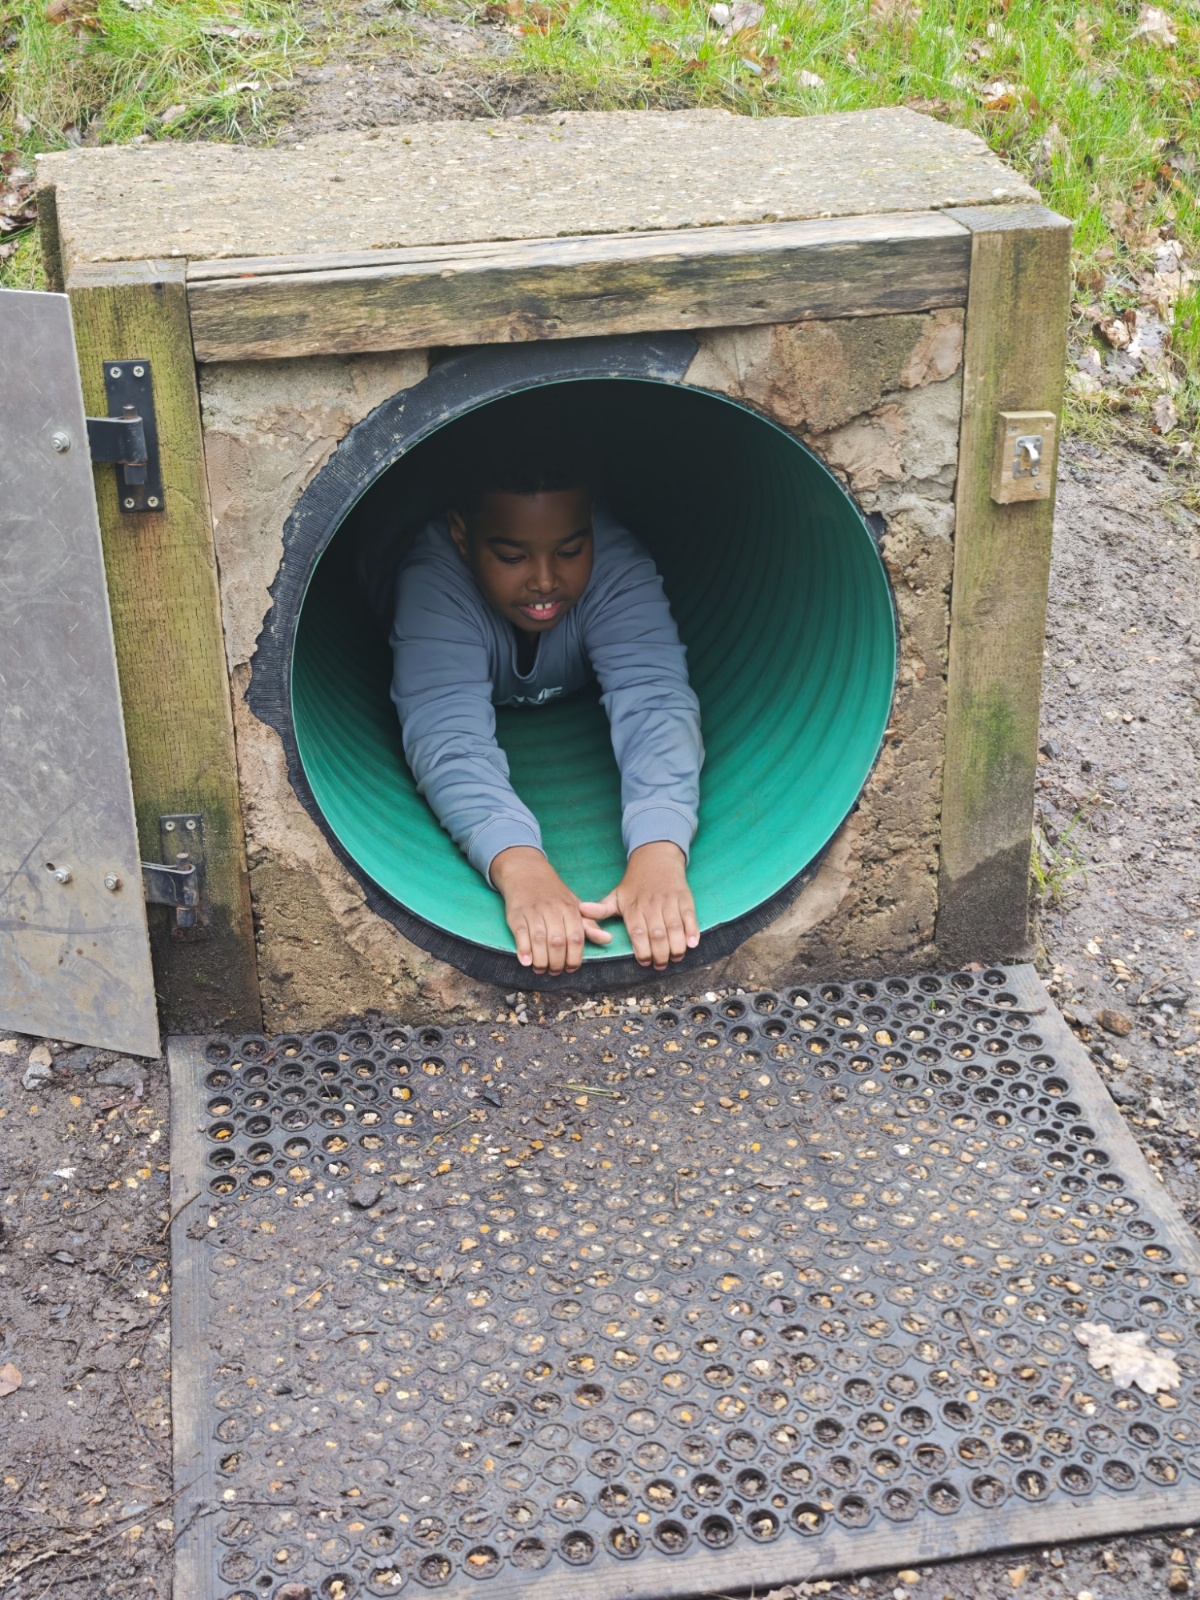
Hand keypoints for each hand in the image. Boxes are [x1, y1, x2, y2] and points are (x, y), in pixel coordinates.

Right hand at [491, 846, 611, 974]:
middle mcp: (552, 909)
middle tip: (555, 971)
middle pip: (557, 942)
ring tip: (541, 969)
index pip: (576, 937)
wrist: (527, 873)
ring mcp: (533, 911)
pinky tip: (526, 962)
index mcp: (569, 908)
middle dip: (557, 962)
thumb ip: (589, 925)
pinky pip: (521, 934)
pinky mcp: (516, 914)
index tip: (571, 968)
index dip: (574, 957)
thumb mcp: (574, 906)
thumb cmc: (553, 894)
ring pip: (539, 940)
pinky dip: (523, 950)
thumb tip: (608, 939)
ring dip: (541, 960)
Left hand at [579, 841, 699, 970]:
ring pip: (674, 928)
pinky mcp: (684, 898)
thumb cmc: (634, 884)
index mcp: (634, 907)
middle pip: (657, 934)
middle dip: (660, 953)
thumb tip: (580, 911)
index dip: (642, 949)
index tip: (644, 961)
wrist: (656, 858)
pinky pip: (689, 917)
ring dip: (676, 946)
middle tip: (660, 966)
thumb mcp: (616, 895)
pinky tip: (692, 944)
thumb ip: (600, 909)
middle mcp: (652, 905)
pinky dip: (692, 931)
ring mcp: (669, 901)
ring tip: (675, 958)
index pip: (638, 932)